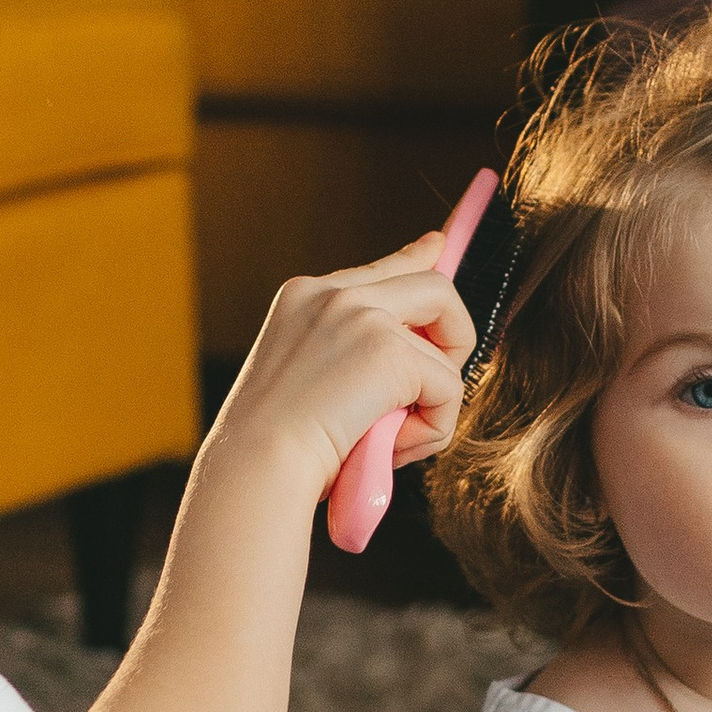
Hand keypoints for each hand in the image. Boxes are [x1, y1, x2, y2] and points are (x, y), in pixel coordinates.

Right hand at [212, 233, 473, 501]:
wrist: (255, 465)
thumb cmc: (272, 445)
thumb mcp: (306, 379)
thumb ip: (349, 354)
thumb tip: (407, 355)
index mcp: (304, 296)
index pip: (381, 269)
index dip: (416, 259)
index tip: (437, 247)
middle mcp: (333, 294)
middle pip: (435, 288)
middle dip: (455, 337)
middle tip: (437, 389)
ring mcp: (362, 316)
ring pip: (448, 347)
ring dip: (433, 405)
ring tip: (391, 441)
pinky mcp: (389, 351)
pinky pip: (449, 389)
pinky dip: (433, 428)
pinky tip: (393, 449)